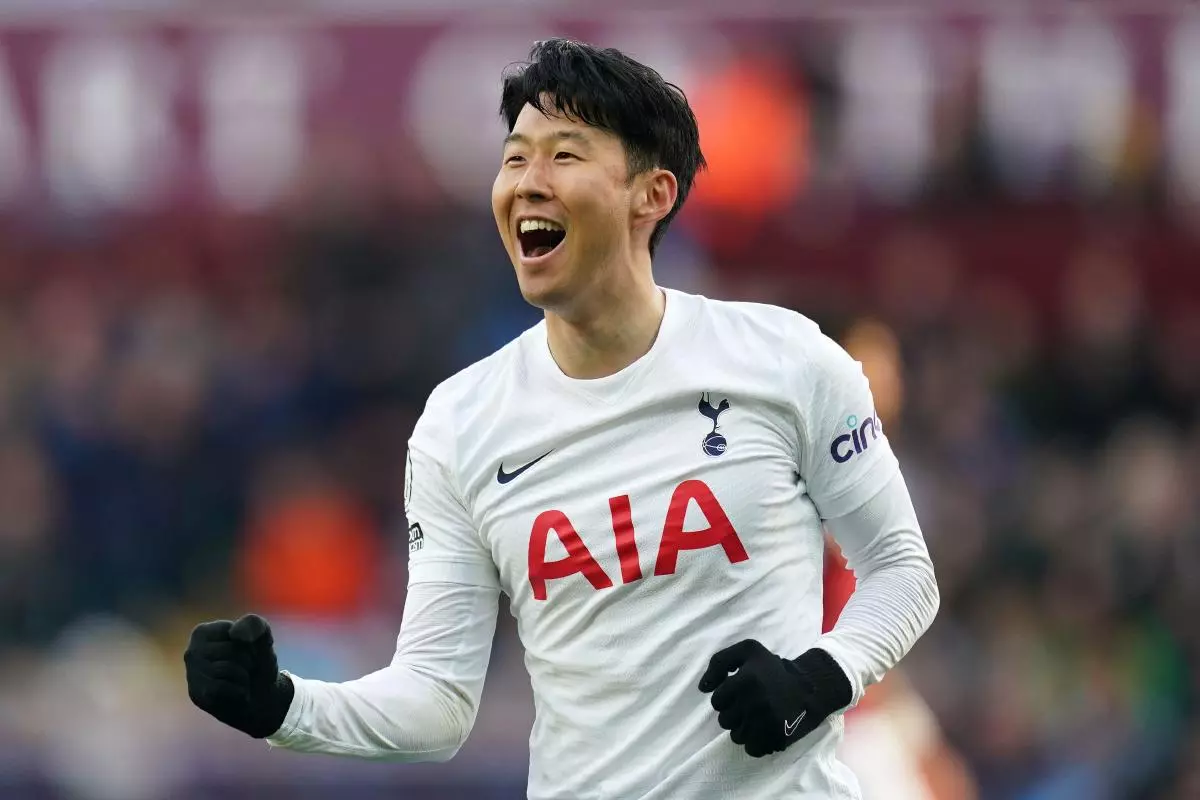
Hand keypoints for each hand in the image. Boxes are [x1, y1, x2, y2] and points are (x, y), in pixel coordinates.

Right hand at [184, 613, 293, 738]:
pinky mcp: (197, 695)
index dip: (250, 643)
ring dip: (244, 676)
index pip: (235, 631)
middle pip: (231, 650)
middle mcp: (191, 652)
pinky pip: (222, 688)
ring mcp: (191, 674)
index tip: (248, 650)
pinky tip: (237, 693)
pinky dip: (238, 691)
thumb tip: (235, 632)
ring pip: (227, 669)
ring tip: (242, 680)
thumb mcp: (263, 639)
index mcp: (203, 632)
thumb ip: (254, 624)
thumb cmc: (258, 663)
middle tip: (246, 669)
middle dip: (248, 661)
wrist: (262, 698)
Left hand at [698, 639, 851, 757]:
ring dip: (742, 728)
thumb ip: (719, 662)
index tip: (738, 693)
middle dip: (733, 713)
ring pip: (736, 736)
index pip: (716, 701)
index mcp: (747, 679)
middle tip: (748, 704)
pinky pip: (752, 749)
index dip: (725, 697)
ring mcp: (767, 722)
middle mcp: (756, 702)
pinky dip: (754, 742)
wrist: (810, 686)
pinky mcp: (777, 738)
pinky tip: (763, 729)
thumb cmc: (773, 668)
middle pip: (724, 721)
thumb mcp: (747, 651)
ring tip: (756, 716)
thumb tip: (703, 687)